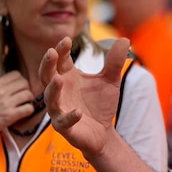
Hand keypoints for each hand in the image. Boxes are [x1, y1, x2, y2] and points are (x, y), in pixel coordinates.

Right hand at [0, 71, 35, 151]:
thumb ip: (1, 85)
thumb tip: (16, 82)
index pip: (17, 74)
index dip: (21, 81)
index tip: (19, 88)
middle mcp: (1, 91)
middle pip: (25, 83)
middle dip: (26, 90)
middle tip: (23, 97)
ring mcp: (6, 103)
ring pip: (29, 94)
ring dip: (29, 100)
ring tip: (23, 105)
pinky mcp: (10, 115)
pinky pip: (29, 108)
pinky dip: (29, 110)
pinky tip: (22, 112)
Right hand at [40, 36, 128, 158]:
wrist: (103, 132)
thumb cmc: (100, 103)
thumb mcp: (111, 80)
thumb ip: (114, 62)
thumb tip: (124, 39)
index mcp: (68, 76)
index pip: (61, 60)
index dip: (62, 50)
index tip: (66, 39)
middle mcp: (60, 91)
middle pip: (47, 75)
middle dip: (47, 64)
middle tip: (51, 52)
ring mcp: (59, 109)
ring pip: (50, 98)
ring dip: (53, 89)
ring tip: (58, 79)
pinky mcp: (64, 127)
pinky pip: (63, 121)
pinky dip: (69, 116)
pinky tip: (78, 112)